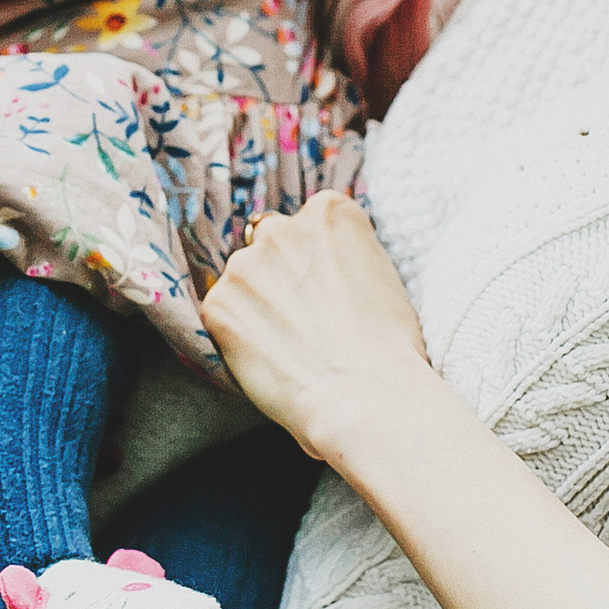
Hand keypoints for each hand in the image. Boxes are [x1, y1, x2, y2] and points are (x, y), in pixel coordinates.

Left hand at [201, 190, 436, 460]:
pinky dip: (240, 334)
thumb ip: (345, 254)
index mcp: (329, 212)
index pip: (313, 224)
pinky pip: (225, 314)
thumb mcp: (383, 274)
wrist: (364, 396)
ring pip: (246, 279)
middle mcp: (281, 227)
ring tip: (290, 345)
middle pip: (273, 243)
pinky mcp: (218, 304)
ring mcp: (244, 264)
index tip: (332, 291)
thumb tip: (325, 264)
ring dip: (259, 302)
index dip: (322, 262)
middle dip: (284, 273)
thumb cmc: (389, 346)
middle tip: (307, 319)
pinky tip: (270, 359)